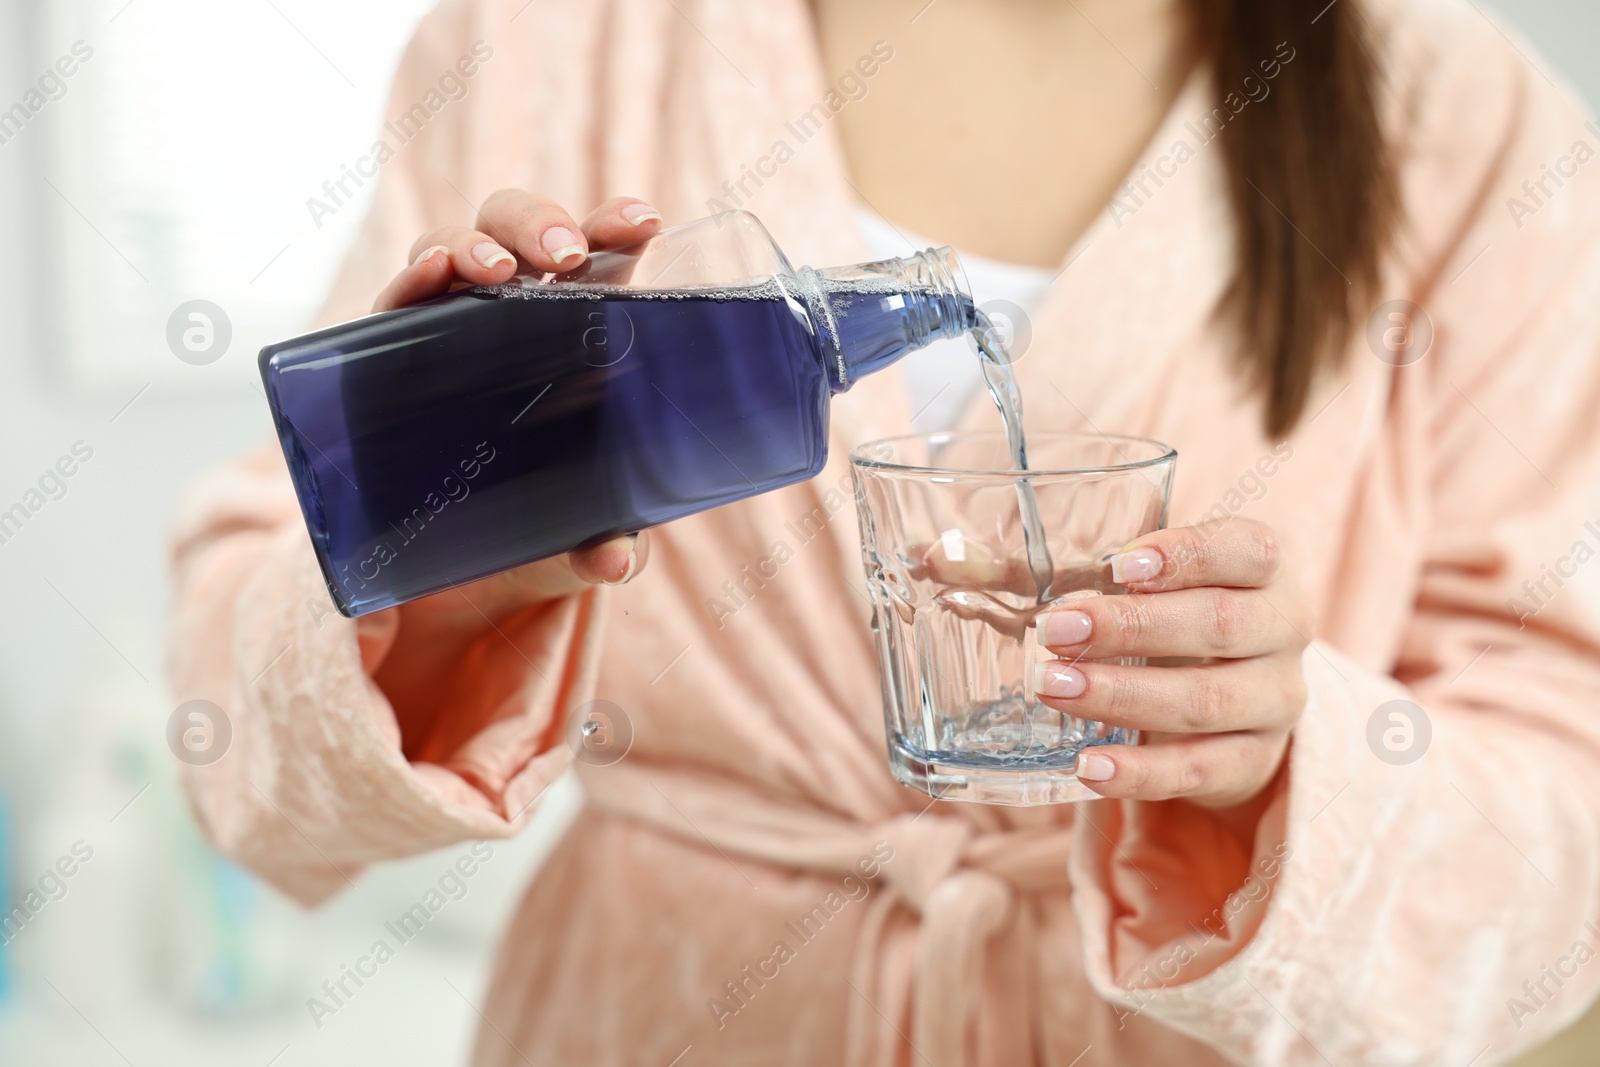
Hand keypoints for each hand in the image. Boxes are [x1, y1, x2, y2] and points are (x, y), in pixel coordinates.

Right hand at [373, 190, 666, 611]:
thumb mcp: (578, 540)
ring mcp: (452, 326)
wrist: (457, 571)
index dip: (618, 225)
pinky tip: (433, 272)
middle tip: (564, 258)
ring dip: (477, 242)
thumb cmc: (544, 525)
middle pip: (524, 230)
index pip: (602, 255)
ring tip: (497, 271)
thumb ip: (604, 545)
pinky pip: (397, 299)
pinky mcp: (395, 354)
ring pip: (459, 244)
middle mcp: (516, 315)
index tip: (643, 224)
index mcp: (580, 333)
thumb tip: (611, 558)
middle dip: (541, 225)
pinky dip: (414, 276)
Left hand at [1033, 519, 1310, 811]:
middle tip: (1056, 630)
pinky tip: (1087, 764)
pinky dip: (1140, 772)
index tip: (1121, 564)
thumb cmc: (1162, 621)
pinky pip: (1199, 771)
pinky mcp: (1252, 763)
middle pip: (1219, 625)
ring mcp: (1274, 702)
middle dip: (1133, 628)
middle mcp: (1281, 632)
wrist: (1229, 705)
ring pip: (1206, 700)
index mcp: (1261, 568)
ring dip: (1123, 696)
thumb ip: (1035, 571)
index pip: (1246, 550)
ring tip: (1052, 688)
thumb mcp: (1116, 588)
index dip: (1188, 554)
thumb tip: (937, 559)